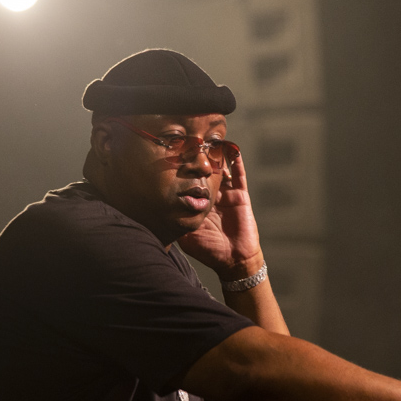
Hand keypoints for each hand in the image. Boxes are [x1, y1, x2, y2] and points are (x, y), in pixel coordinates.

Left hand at [177, 151, 262, 278]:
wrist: (234, 260)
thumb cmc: (210, 251)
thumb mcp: (187, 237)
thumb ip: (178, 225)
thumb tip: (160, 217)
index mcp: (199, 204)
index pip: (190, 183)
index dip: (184, 172)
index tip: (174, 158)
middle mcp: (212, 197)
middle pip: (205, 173)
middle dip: (200, 160)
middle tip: (191, 142)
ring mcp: (227, 195)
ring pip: (222, 170)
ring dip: (217, 157)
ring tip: (210, 141)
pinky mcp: (240, 196)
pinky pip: (239, 176)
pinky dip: (236, 162)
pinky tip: (232, 150)